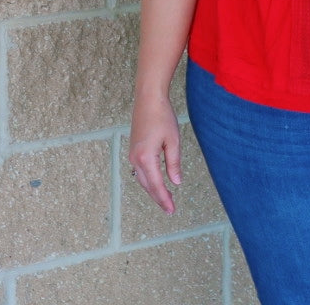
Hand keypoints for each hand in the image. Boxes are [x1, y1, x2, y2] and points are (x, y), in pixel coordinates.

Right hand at [129, 93, 182, 213]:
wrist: (148, 99)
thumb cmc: (162, 117)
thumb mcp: (172, 140)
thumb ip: (174, 163)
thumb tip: (176, 182)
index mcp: (146, 158)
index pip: (156, 185)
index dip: (164, 199)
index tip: (172, 210)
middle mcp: (135, 159)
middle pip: (147, 185)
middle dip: (159, 197)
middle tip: (170, 208)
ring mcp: (132, 155)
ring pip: (142, 179)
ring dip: (153, 190)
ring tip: (166, 198)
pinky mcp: (133, 150)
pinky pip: (140, 171)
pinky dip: (148, 180)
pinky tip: (156, 182)